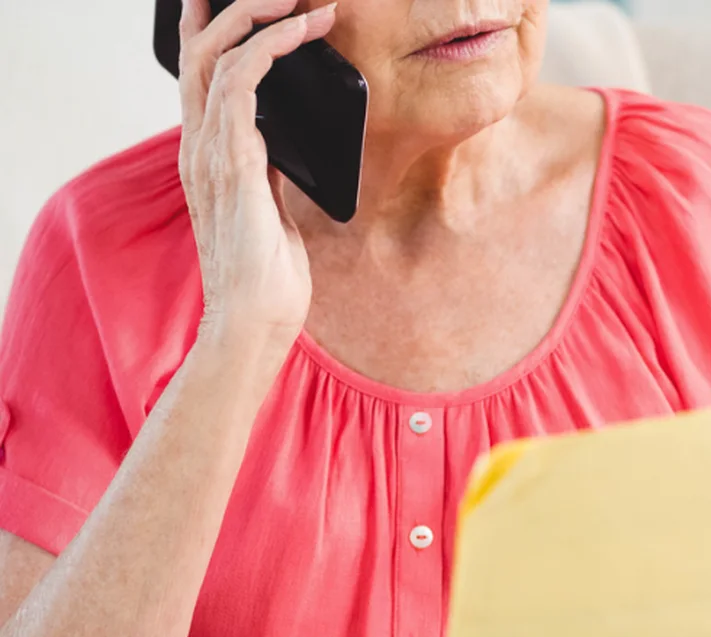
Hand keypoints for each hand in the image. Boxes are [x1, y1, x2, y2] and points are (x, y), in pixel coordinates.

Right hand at [178, 0, 336, 352]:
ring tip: (302, 6)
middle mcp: (199, 147)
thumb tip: (287, 144)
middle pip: (200, 52)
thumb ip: (270, 173)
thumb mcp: (273, 211)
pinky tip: (297, 36)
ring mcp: (210, 154)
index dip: (223, 32)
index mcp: (208, 157)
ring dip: (260, 19)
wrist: (254, 322)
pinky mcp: (232, 163)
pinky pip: (239, 84)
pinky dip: (269, 49)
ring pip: (216, 55)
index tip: (267, 9)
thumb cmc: (266, 279)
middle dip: (238, 10)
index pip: (202, 75)